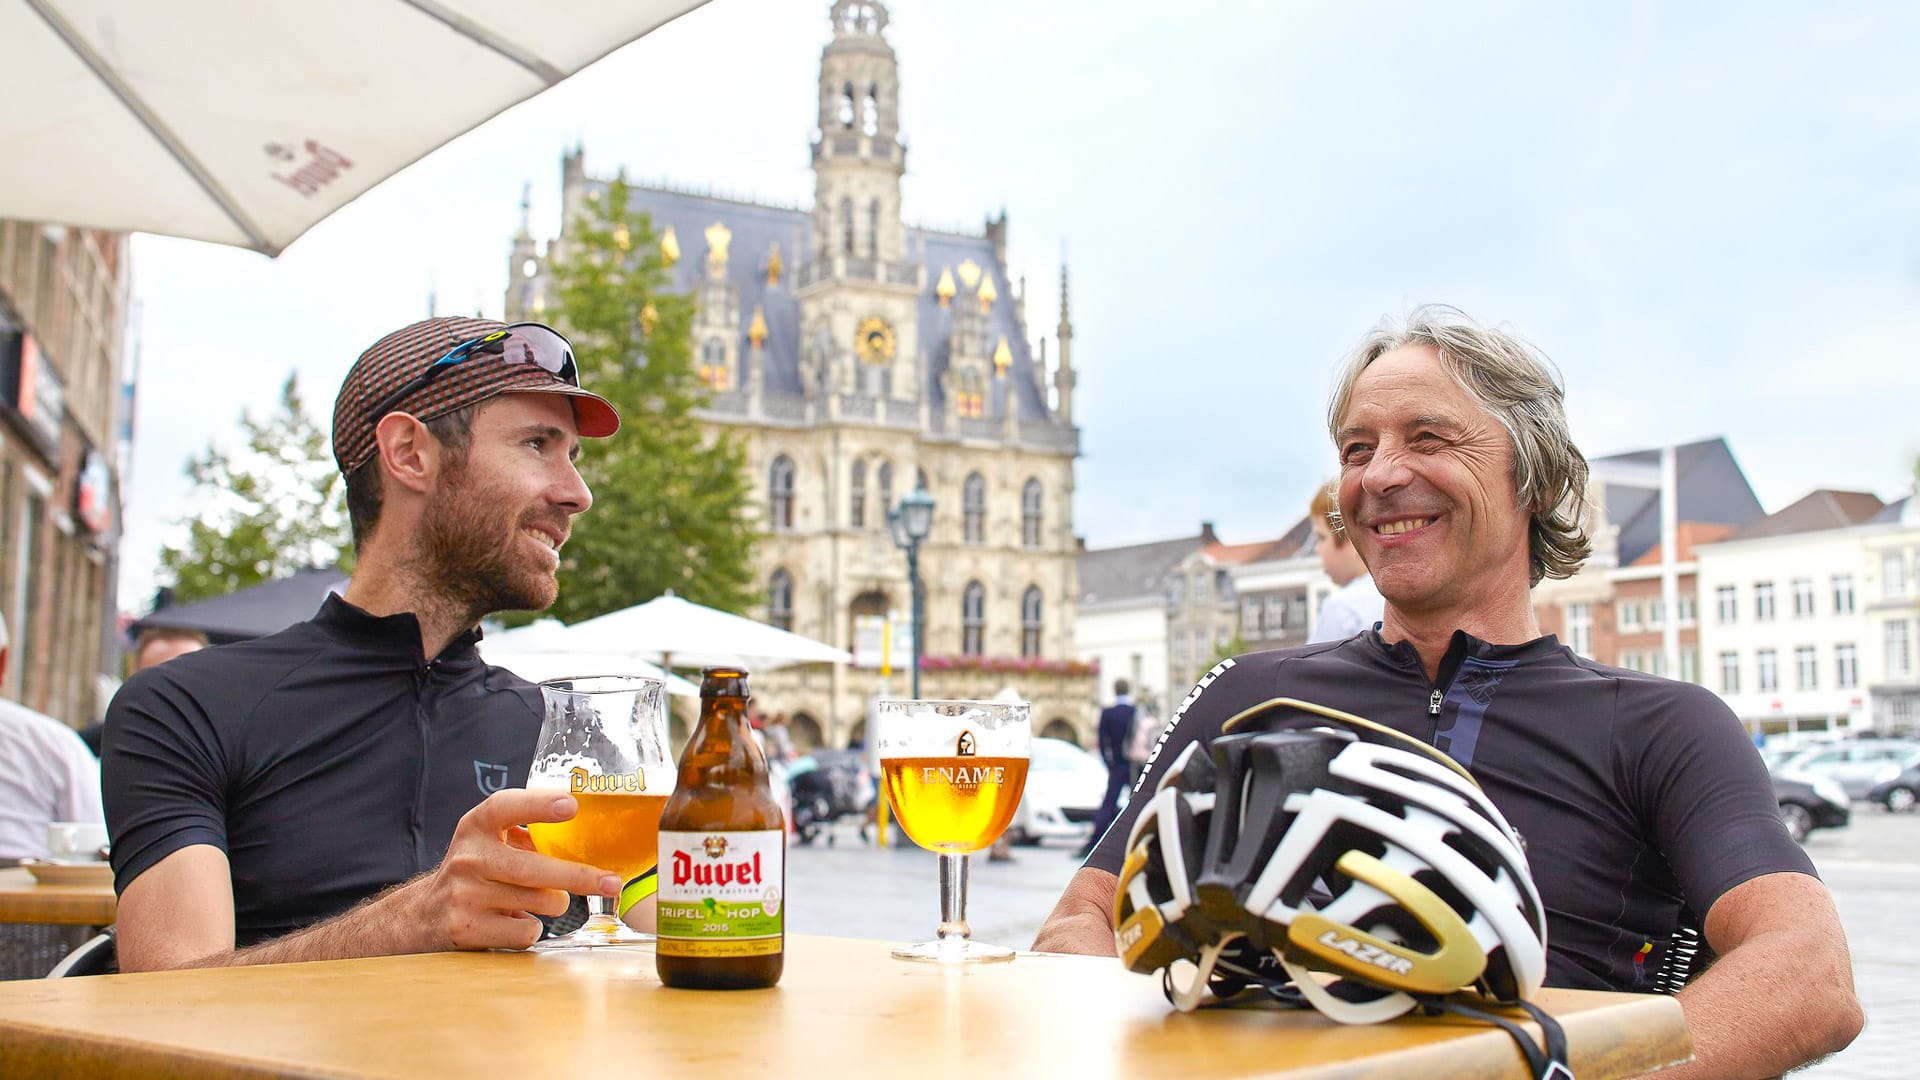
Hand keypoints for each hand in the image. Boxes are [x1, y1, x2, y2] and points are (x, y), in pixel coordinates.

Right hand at [406, 790, 621, 951]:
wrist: (422, 916)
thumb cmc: (475, 871)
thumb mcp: (490, 841)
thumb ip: (528, 834)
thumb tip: (593, 830)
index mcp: (476, 827)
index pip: (504, 807)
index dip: (538, 805)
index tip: (572, 805)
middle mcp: (468, 858)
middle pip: (533, 869)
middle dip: (580, 877)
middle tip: (612, 882)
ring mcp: (465, 896)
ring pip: (539, 902)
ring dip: (555, 903)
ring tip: (543, 898)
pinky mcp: (467, 930)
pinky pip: (526, 930)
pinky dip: (533, 927)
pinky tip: (515, 920)